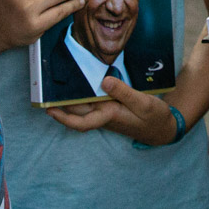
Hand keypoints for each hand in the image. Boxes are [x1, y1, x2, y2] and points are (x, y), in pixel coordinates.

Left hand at [45, 77, 180, 145]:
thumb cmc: (154, 117)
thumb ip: (124, 92)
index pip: (82, 121)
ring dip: (70, 98)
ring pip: (84, 106)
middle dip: (61, 104)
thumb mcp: (143, 103)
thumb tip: (104, 80)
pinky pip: (92, 101)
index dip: (64, 118)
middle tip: (44, 88)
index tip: (50, 110)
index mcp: (110, 116)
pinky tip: (80, 82)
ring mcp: (107, 111)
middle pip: (78, 111)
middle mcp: (104, 115)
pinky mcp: (111, 107)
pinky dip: (83, 94)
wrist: (164, 127)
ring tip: (56, 83)